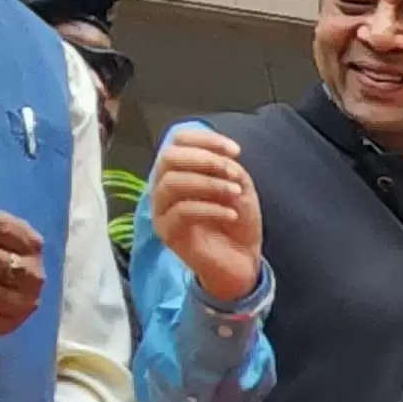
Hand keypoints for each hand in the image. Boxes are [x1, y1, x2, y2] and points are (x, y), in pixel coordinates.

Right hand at [147, 125, 261, 302]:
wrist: (241, 262)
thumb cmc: (236, 221)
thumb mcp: (239, 187)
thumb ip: (229, 169)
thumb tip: (223, 158)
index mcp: (179, 169)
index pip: (178, 140)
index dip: (205, 139)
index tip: (236, 150)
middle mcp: (164, 185)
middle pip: (169, 157)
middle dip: (205, 159)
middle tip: (233, 172)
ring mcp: (161, 209)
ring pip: (172, 183)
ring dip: (208, 183)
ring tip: (235, 191)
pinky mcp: (166, 231)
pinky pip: (181, 211)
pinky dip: (210, 208)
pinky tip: (231, 213)